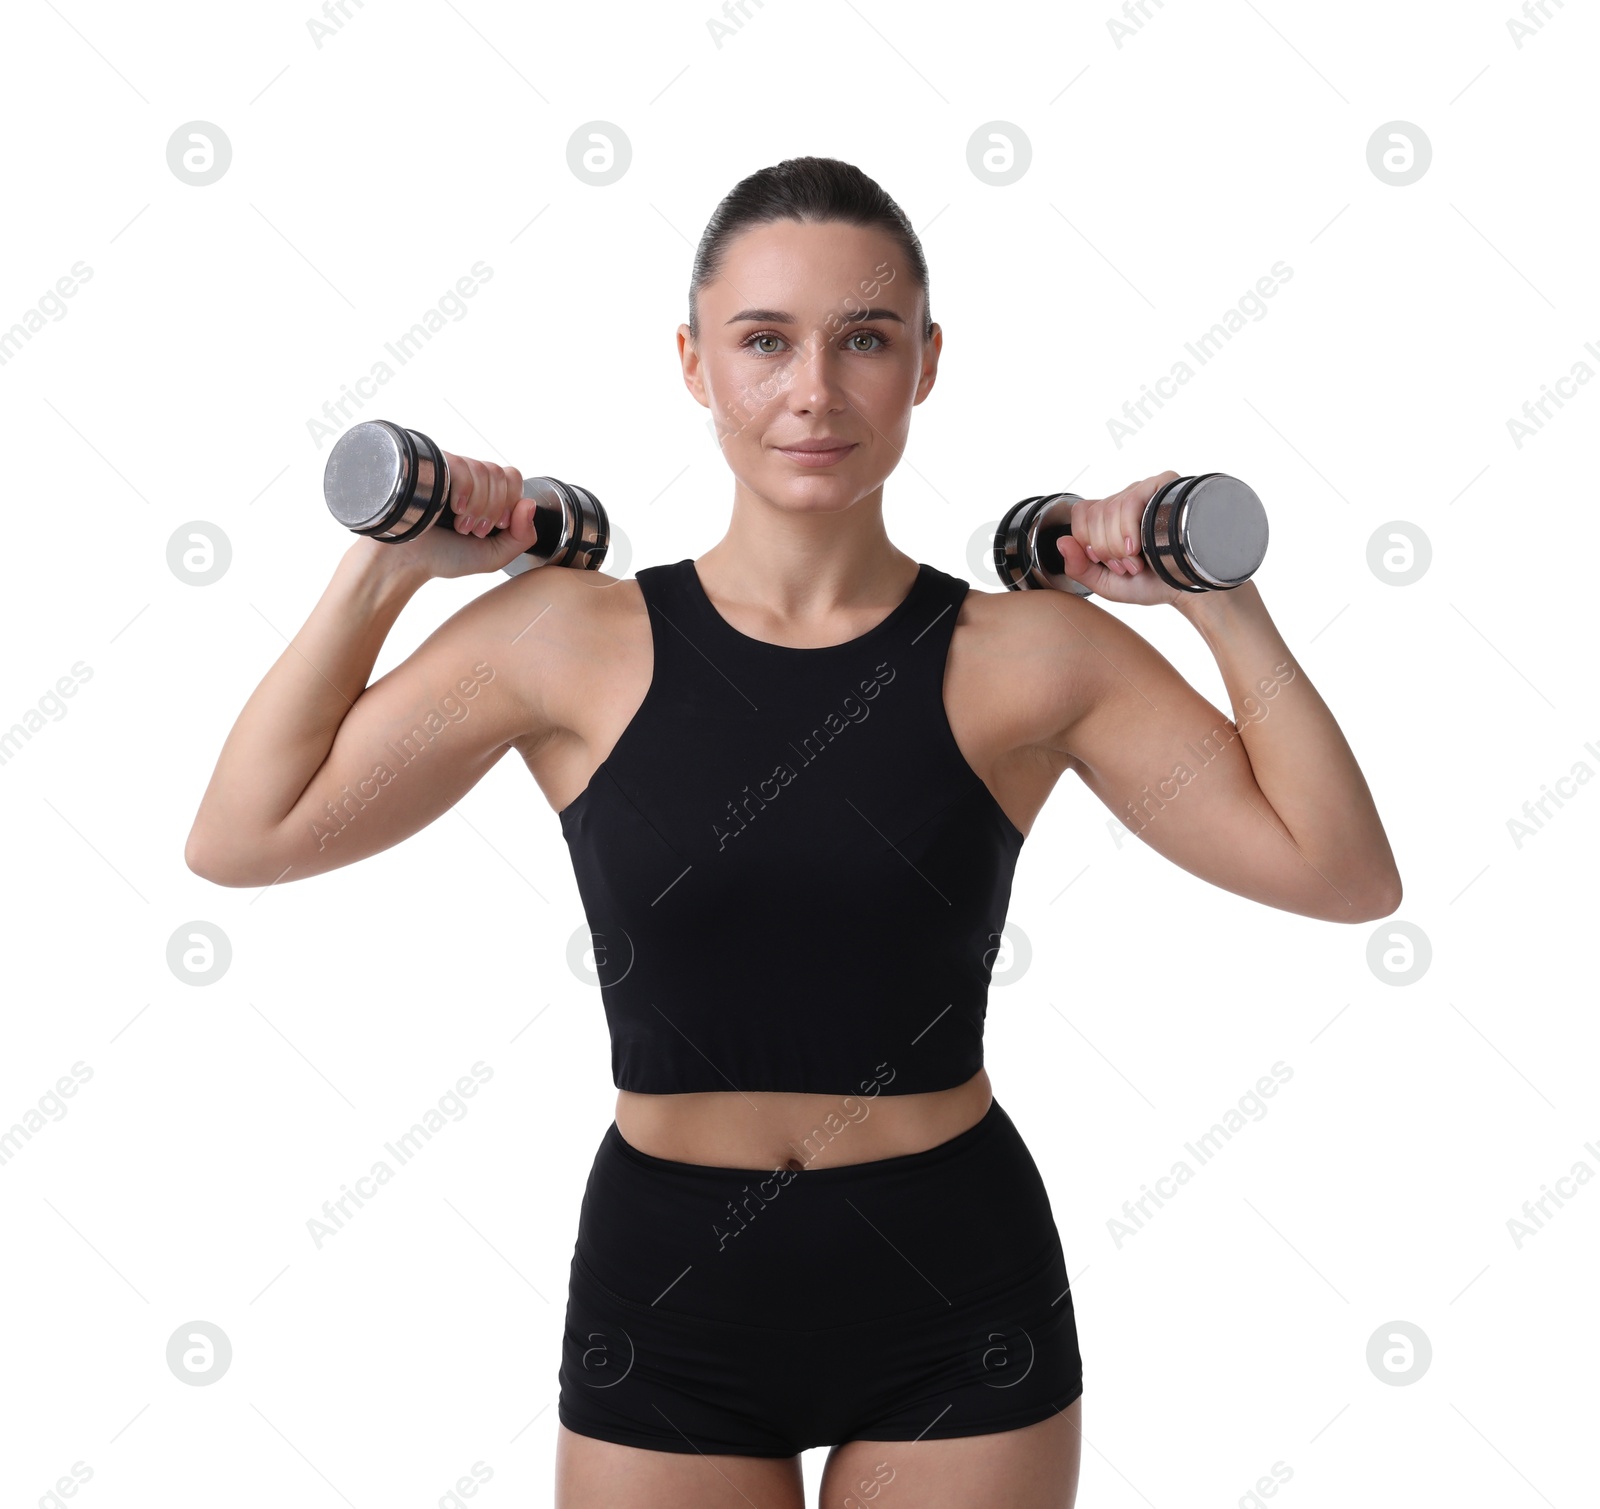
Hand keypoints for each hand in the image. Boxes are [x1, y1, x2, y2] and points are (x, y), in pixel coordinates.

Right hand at [394, 451, 536, 580]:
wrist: (406, 560)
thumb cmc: (445, 557)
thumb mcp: (494, 555)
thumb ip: (522, 537)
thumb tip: (531, 503)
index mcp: (486, 495)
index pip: (513, 478)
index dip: (511, 502)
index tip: (497, 526)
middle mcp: (470, 480)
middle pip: (502, 473)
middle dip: (495, 508)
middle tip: (476, 530)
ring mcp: (451, 472)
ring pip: (484, 469)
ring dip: (478, 505)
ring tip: (461, 525)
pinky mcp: (434, 467)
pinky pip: (462, 466)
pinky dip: (465, 491)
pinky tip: (454, 509)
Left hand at [1056, 471, 1185, 607]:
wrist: (1187, 588)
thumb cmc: (1150, 583)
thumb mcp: (1106, 583)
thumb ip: (1078, 568)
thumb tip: (1061, 542)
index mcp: (1108, 518)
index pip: (1081, 513)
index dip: (1087, 541)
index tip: (1106, 562)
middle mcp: (1125, 500)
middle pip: (1095, 513)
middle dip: (1105, 549)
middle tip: (1126, 565)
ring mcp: (1144, 491)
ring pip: (1111, 508)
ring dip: (1118, 544)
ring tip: (1136, 560)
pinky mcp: (1164, 487)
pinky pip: (1132, 499)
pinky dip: (1128, 528)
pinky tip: (1138, 547)